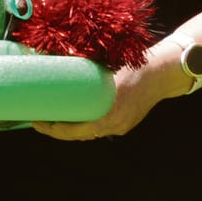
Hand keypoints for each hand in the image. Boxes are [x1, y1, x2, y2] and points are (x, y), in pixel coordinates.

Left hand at [35, 50, 179, 140]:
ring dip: (72, 129)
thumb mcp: (107, 69)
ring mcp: (122, 126)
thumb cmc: (135, 65)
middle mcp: (115, 124)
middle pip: (80, 135)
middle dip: (58, 131)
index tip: (38, 122)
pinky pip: (100, 128)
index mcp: (110, 113)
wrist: (163, 73)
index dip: (54, 129)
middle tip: (39, 120)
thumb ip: (86, 74)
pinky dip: (86, 125)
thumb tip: (58, 64)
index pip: (75, 131)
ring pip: (90, 133)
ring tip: (53, 118)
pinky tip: (75, 117)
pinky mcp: (125, 123)